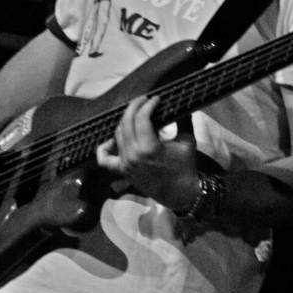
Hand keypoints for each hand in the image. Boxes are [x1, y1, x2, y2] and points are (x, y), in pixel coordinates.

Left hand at [96, 95, 198, 210]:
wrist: (180, 193)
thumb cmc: (185, 167)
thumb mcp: (187, 142)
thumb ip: (183, 121)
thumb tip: (182, 105)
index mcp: (149, 147)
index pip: (141, 118)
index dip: (148, 104)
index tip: (156, 99)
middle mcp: (133, 154)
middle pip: (126, 122)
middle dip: (135, 107)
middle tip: (144, 101)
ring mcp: (125, 163)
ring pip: (118, 134)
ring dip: (126, 121)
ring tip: (136, 115)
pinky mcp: (122, 170)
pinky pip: (105, 159)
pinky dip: (105, 148)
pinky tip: (112, 140)